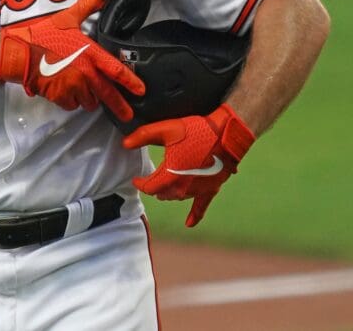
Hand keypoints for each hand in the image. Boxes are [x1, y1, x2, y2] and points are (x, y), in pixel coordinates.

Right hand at [0, 0, 144, 121]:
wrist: (20, 53)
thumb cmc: (43, 35)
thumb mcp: (67, 17)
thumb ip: (86, 5)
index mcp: (90, 54)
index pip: (116, 70)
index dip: (131, 82)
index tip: (141, 91)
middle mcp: (86, 74)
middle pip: (108, 95)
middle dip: (120, 107)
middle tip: (128, 116)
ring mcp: (73, 87)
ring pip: (89, 101)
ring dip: (89, 98)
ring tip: (83, 90)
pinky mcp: (60, 97)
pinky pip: (72, 105)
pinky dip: (71, 101)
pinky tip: (65, 91)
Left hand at [123, 104, 255, 226]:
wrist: (227, 134)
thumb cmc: (196, 130)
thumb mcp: (166, 129)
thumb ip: (143, 136)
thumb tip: (125, 144)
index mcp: (169, 175)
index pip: (149, 187)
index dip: (140, 183)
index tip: (136, 179)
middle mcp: (182, 188)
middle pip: (162, 194)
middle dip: (155, 188)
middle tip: (151, 181)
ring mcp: (198, 190)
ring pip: (178, 197)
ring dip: (170, 193)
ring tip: (165, 187)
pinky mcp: (211, 189)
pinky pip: (201, 207)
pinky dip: (195, 215)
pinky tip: (189, 223)